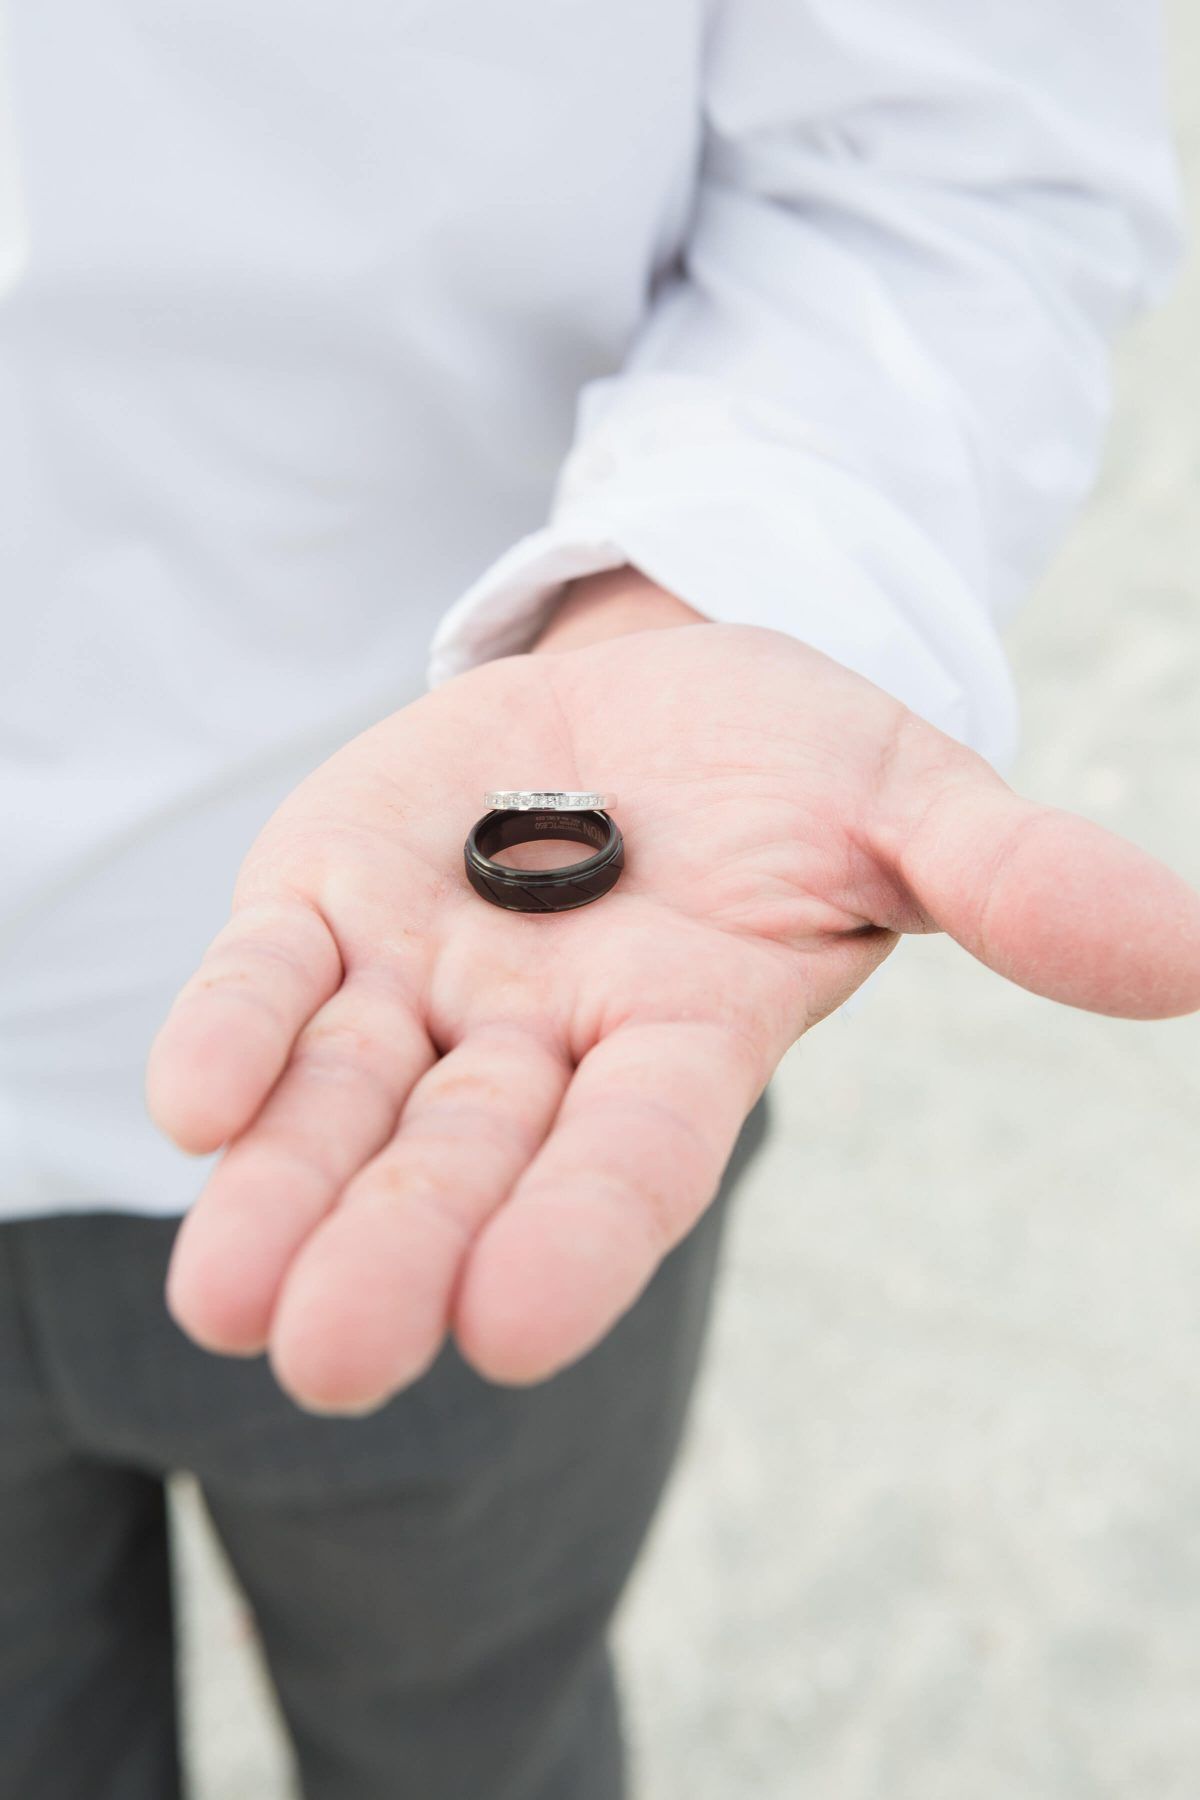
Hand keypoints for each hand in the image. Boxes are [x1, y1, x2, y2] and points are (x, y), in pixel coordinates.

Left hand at [148, 575, 1199, 1412]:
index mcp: (682, 1040)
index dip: (579, 1234)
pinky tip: (196, 1100)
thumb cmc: (792, 765)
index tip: (514, 1329)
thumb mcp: (905, 802)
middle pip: (465, 1165)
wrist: (656, 692)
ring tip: (227, 1298)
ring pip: (347, 1108)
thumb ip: (1015, 881)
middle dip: (398, 1253)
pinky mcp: (332, 907)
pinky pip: (275, 982)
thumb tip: (1192, 955)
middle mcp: (542, 1045)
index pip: (632, 1158)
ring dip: (281, 1195)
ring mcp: (426, 983)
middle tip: (326, 1358)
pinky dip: (238, 1035)